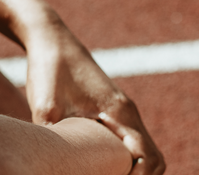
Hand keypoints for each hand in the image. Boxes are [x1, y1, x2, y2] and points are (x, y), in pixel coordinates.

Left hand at [25, 21, 164, 174]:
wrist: (49, 37)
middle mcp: (127, 112)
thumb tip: (51, 166)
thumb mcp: (45, 109)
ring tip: (108, 172)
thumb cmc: (49, 69)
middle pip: (153, 158)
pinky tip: (100, 163)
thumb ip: (54, 143)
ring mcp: (121, 110)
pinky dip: (124, 157)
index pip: (149, 158)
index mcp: (121, 113)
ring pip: (142, 150)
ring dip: (133, 168)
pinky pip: (128, 140)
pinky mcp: (109, 109)